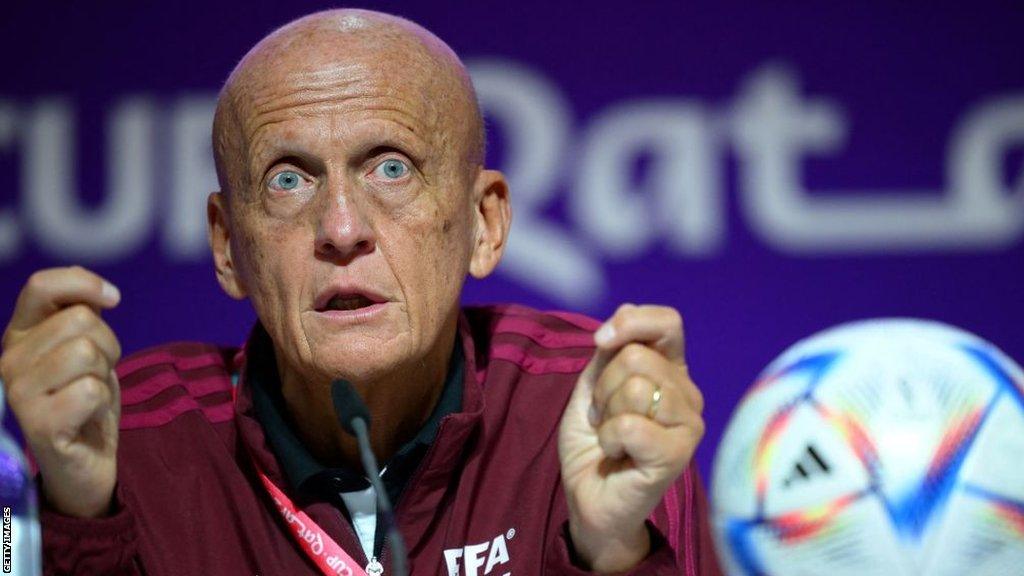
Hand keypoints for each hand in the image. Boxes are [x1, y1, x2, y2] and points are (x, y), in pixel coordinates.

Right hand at [0, 266, 122, 517]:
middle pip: (80, 320)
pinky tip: (88, 417)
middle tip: (97, 373)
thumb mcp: (85, 348)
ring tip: (92, 394)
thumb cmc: (85, 401)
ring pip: (87, 352)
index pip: (41, 285)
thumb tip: (98, 290)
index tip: (113, 299)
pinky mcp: (38, 425)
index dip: (84, 283)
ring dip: (105, 373)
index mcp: (18, 335)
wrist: (86, 462)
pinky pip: (91, 390)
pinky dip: (102, 402)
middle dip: (107, 344)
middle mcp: (8, 361)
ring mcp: (19, 394)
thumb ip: (81, 314)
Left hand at [558, 304, 704, 572]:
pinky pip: (631, 425)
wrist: (589, 498)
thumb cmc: (595, 443)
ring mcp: (689, 424)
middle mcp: (688, 393)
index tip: (601, 341)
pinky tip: (618, 455)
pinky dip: (610, 439)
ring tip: (613, 437)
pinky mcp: (679, 454)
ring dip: (607, 415)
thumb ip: (609, 352)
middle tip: (606, 416)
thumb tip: (624, 314)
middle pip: (636, 357)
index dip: (632, 322)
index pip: (668, 322)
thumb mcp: (592, 386)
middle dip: (604, 387)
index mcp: (671, 371)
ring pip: (634, 388)